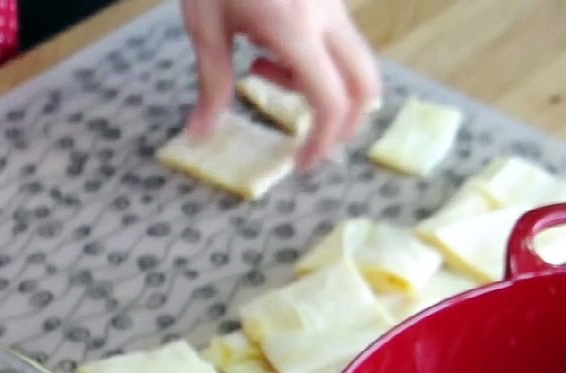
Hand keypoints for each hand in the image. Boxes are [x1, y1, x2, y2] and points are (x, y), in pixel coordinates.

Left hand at [182, 0, 381, 168]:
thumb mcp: (204, 26)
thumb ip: (211, 84)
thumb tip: (200, 134)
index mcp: (295, 28)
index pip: (329, 101)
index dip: (322, 141)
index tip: (303, 163)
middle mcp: (326, 17)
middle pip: (365, 85)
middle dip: (342, 121)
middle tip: (307, 138)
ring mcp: (334, 3)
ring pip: (353, 62)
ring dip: (319, 85)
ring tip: (262, 69)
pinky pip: (337, 39)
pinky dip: (314, 59)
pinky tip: (268, 44)